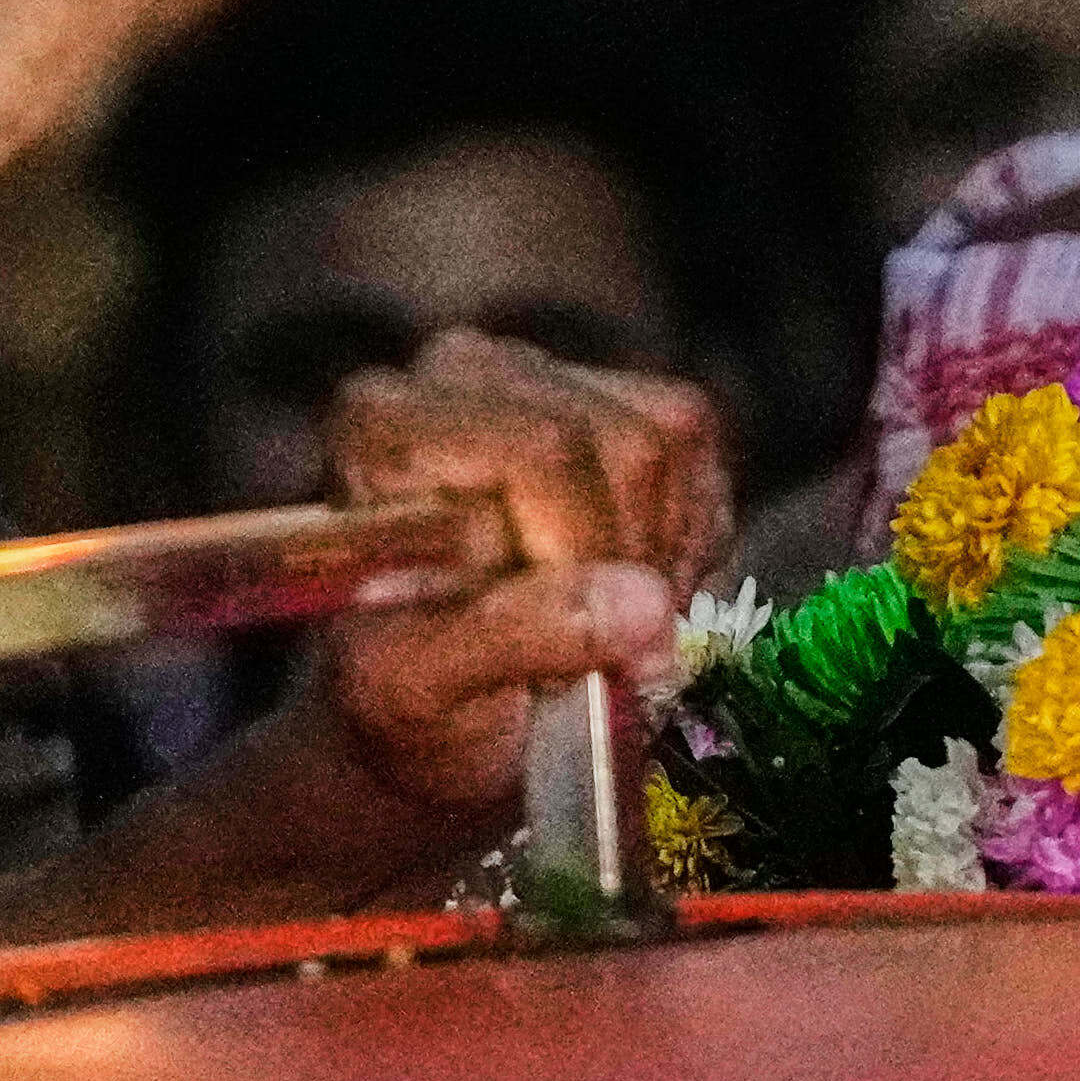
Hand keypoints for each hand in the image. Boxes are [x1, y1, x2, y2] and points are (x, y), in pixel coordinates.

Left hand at [291, 333, 723, 839]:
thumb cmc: (405, 706)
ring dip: (657, 559)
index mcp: (383, 424)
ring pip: (669, 437)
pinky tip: (621, 586)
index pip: (544, 450)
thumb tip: (643, 606)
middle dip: (625, 566)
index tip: (559, 653)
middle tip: (585, 655)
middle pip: (622, 443)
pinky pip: (696, 441)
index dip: (582, 553)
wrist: (431, 709)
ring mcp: (541, 372)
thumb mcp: (426, 692)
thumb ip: (518, 638)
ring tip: (595, 626)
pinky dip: (684, 537)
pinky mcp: (608, 390)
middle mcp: (458, 371)